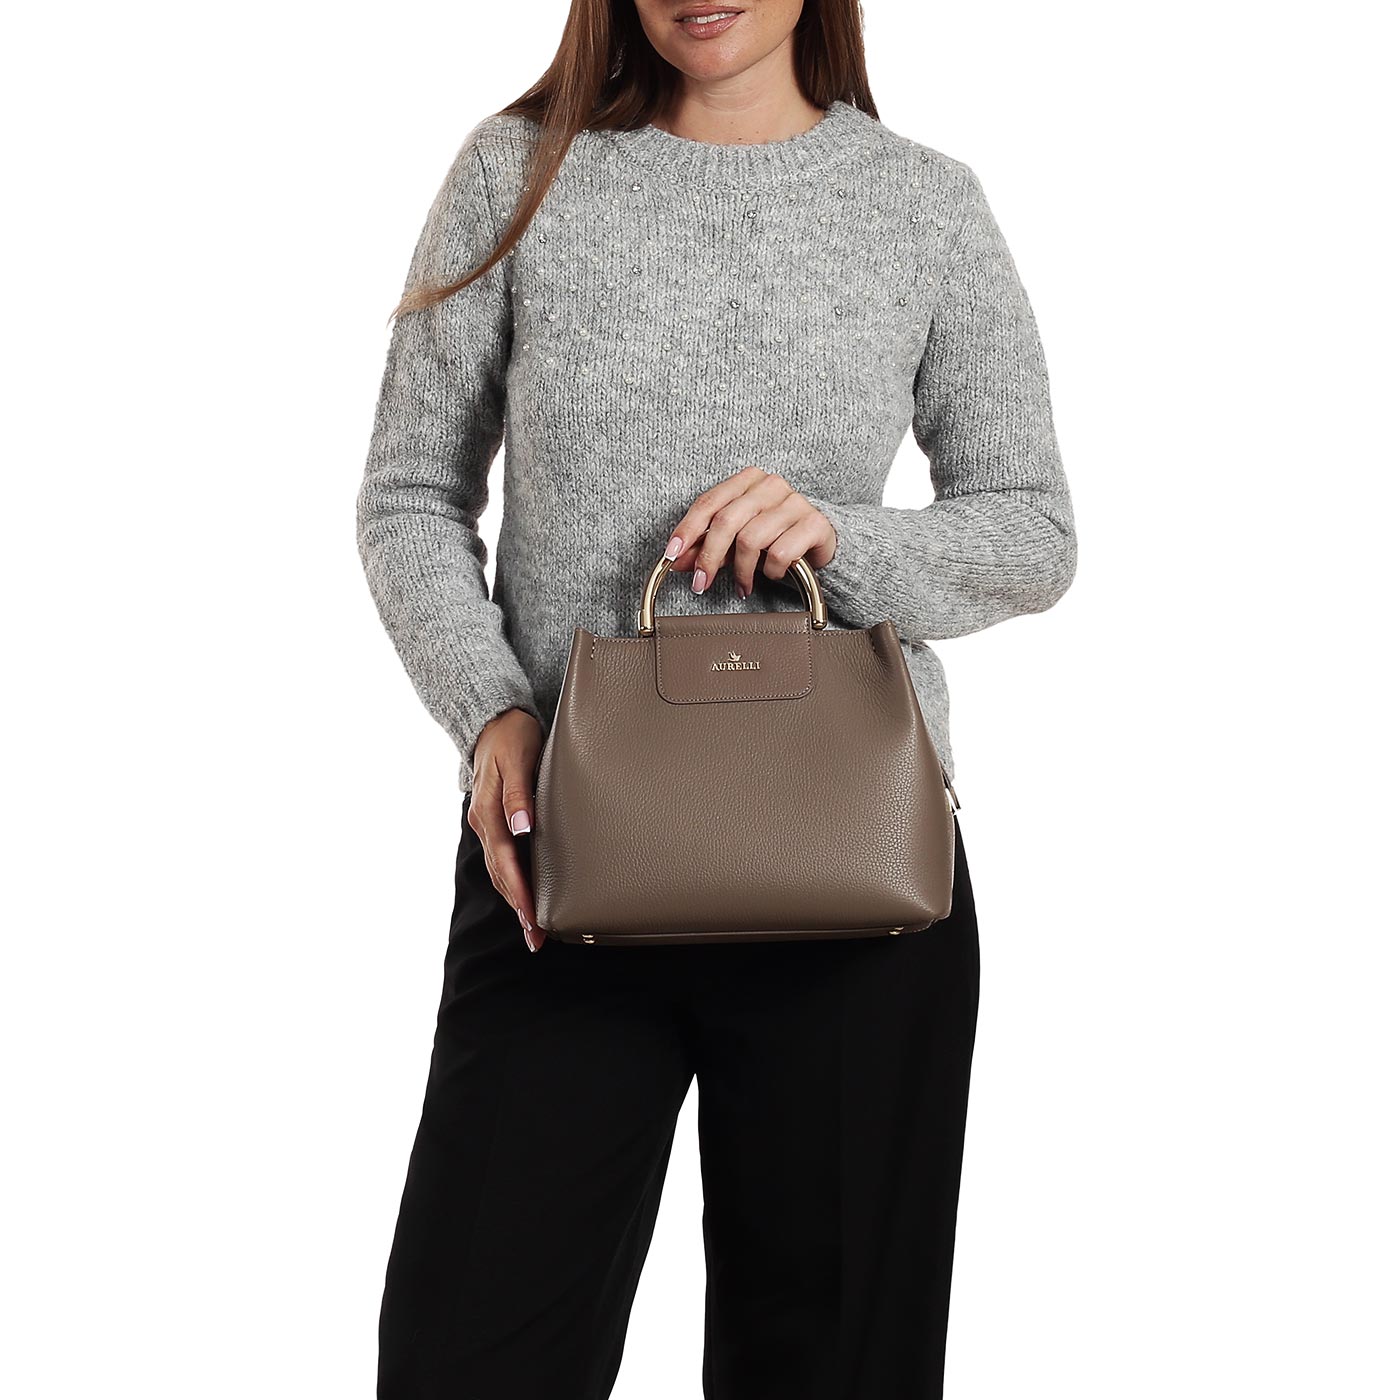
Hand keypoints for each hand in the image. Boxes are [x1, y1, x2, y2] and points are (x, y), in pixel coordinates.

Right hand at [467, 706, 545, 951]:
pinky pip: (501, 859)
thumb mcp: (517, 758)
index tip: (532, 918)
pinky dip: (512, 881)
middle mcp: (483, 822)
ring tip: (531, 928)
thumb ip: (519, 794)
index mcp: (488, 811)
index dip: (520, 892)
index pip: (505, 861)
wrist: (495, 721)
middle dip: (518, 907)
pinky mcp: (494, 822)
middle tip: (536, 938)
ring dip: (515, 900)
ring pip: (499, 871)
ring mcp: (486, 824)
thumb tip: (522, 828)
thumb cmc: (513, 737)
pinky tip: (523, 896)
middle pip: (500, 874)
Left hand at [663, 466, 837, 597]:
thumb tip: (677, 561)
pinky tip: (771, 574)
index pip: (709, 502)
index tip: (672, 555)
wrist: (820, 540)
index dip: (687, 530)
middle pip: (726, 521)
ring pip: (751, 539)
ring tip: (743, 583)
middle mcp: (770, 486)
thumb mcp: (736, 540)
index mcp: (748, 480)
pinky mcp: (814, 523)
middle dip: (709, 557)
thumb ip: (707, 547)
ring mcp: (794, 502)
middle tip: (701, 582)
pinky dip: (770, 571)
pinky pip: (779, 553)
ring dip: (742, 570)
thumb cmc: (775, 536)